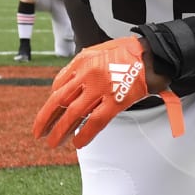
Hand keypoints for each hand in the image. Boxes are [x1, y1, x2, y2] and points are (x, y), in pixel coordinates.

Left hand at [33, 36, 178, 148]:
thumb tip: (69, 83)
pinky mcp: (116, 100)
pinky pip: (95, 122)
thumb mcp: (100, 50)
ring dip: (60, 131)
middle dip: (46, 119)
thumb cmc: (130, 52)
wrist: (155, 53)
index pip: (59, 85)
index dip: (52, 102)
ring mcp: (101, 87)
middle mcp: (87, 73)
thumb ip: (84, 65)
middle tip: (38, 133)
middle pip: (59, 101)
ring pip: (73, 114)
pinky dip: (85, 134)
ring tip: (53, 143)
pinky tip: (78, 144)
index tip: (51, 113)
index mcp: (82, 61)